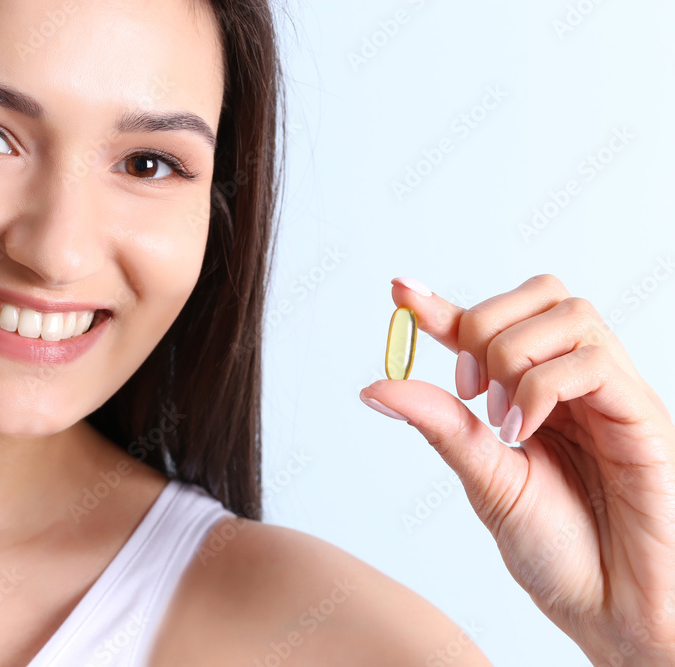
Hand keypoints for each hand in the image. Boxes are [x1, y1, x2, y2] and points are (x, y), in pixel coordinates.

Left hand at [359, 274, 674, 665]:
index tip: (400, 292)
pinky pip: (594, 363)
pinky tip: (522, 429)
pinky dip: (542, 385)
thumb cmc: (561, 552)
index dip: (445, 304)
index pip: (494, 325)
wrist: (613, 613)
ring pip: (569, 314)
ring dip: (514, 353)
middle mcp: (579, 384)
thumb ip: (441, 427)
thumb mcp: (485, 480)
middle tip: (466, 390)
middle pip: (541, 294)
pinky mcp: (644, 418)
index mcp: (540, 394)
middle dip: (485, 325)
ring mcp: (614, 396)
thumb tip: (377, 386)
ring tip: (499, 418)